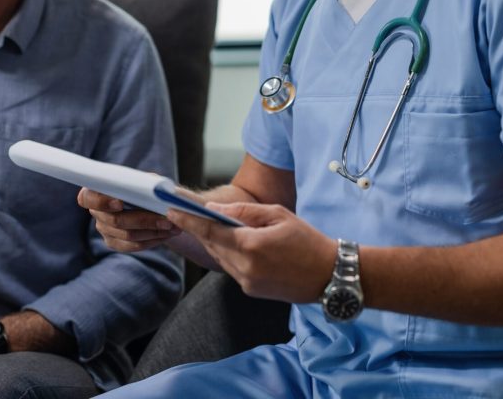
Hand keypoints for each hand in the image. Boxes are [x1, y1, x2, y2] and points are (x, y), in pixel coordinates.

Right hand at [77, 187, 181, 251]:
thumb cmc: (144, 186)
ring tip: (173, 227)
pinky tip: (165, 235)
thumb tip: (156, 189)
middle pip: (115, 220)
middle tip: (167, 219)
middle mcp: (96, 211)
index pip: (87, 197)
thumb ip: (145, 182)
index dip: (101, 202)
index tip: (120, 203)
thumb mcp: (145, 179)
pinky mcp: (114, 242)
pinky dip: (151, 240)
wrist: (148, 202)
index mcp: (96, 190)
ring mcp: (103, 229)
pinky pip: (132, 246)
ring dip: (153, 231)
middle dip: (144, 220)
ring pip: (127, 235)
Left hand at [167, 201, 335, 303]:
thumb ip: (243, 213)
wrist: (331, 275)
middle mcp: (245, 269)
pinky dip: (228, 254)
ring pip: (220, 258)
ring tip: (206, 224)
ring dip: (213, 242)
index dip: (188, 220)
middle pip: (211, 246)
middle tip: (183, 212)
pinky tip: (232, 243)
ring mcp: (247, 283)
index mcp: (251, 247)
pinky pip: (232, 268)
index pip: (210, 232)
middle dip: (198, 229)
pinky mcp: (251, 291)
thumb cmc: (307, 239)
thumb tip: (214, 210)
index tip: (171, 210)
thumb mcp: (277, 215)